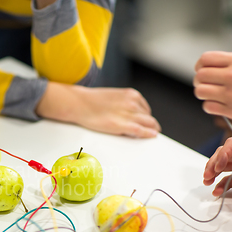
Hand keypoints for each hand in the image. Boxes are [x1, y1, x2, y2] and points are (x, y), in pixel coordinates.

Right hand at [36, 83, 160, 137]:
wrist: (79, 104)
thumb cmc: (91, 101)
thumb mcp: (113, 96)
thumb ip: (124, 102)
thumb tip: (128, 112)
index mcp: (131, 94)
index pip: (145, 108)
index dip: (146, 116)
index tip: (147, 122)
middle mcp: (133, 103)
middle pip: (149, 117)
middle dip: (151, 124)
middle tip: (152, 130)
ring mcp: (129, 114)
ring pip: (149, 123)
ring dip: (151, 129)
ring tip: (150, 134)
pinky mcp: (123, 125)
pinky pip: (142, 131)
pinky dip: (149, 134)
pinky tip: (152, 136)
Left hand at [194, 51, 231, 120]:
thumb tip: (208, 65)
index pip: (205, 60)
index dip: (201, 65)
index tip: (203, 69)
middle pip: (199, 76)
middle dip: (201, 80)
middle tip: (207, 83)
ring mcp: (231, 94)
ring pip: (200, 92)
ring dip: (204, 93)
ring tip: (213, 93)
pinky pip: (208, 107)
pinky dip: (210, 105)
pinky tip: (220, 103)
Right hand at [204, 136, 231, 195]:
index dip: (222, 154)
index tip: (218, 166)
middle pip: (222, 155)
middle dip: (212, 165)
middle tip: (208, 175)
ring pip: (222, 167)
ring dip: (212, 175)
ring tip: (207, 182)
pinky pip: (228, 179)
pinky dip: (221, 186)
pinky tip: (217, 191)